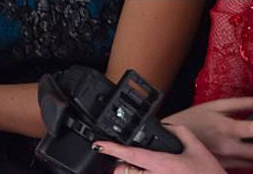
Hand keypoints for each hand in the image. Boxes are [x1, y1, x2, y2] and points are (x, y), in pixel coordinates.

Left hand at [93, 125, 224, 172]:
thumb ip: (179, 132)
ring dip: (129, 171)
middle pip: (124, 172)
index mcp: (163, 164)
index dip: (112, 149)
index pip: (131, 155)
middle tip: (115, 156)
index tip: (98, 145)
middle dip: (117, 164)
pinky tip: (146, 171)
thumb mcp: (196, 147)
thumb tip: (166, 126)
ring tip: (130, 165)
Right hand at [163, 97, 252, 169]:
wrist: (173, 138)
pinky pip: (245, 166)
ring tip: (248, 138)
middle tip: (252, 131)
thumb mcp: (215, 105)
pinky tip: (246, 148)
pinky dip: (249, 158)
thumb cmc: (194, 118)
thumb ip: (239, 103)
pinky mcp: (225, 168)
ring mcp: (228, 160)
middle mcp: (229, 147)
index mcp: (227, 128)